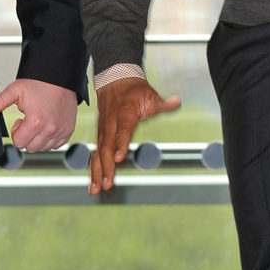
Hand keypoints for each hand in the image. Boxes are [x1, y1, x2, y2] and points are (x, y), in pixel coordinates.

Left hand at [0, 79, 78, 151]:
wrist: (60, 76)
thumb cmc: (40, 83)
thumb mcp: (16, 90)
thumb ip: (0, 101)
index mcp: (35, 121)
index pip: (19, 143)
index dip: (17, 132)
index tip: (21, 121)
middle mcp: (50, 129)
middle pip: (31, 148)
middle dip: (27, 137)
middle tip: (29, 121)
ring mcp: (61, 130)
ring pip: (44, 148)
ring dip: (39, 139)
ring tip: (39, 122)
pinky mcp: (68, 130)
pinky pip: (57, 145)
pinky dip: (51, 138)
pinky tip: (48, 125)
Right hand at [89, 76, 180, 193]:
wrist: (115, 80)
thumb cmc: (134, 90)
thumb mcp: (150, 94)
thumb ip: (162, 103)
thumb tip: (176, 101)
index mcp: (124, 113)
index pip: (122, 130)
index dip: (120, 144)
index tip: (119, 159)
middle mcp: (110, 123)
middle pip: (107, 147)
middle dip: (106, 166)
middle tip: (107, 183)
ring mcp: (103, 130)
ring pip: (98, 152)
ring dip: (96, 172)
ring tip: (96, 189)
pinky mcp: (100, 135)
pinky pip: (96, 153)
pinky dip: (93, 168)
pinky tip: (93, 182)